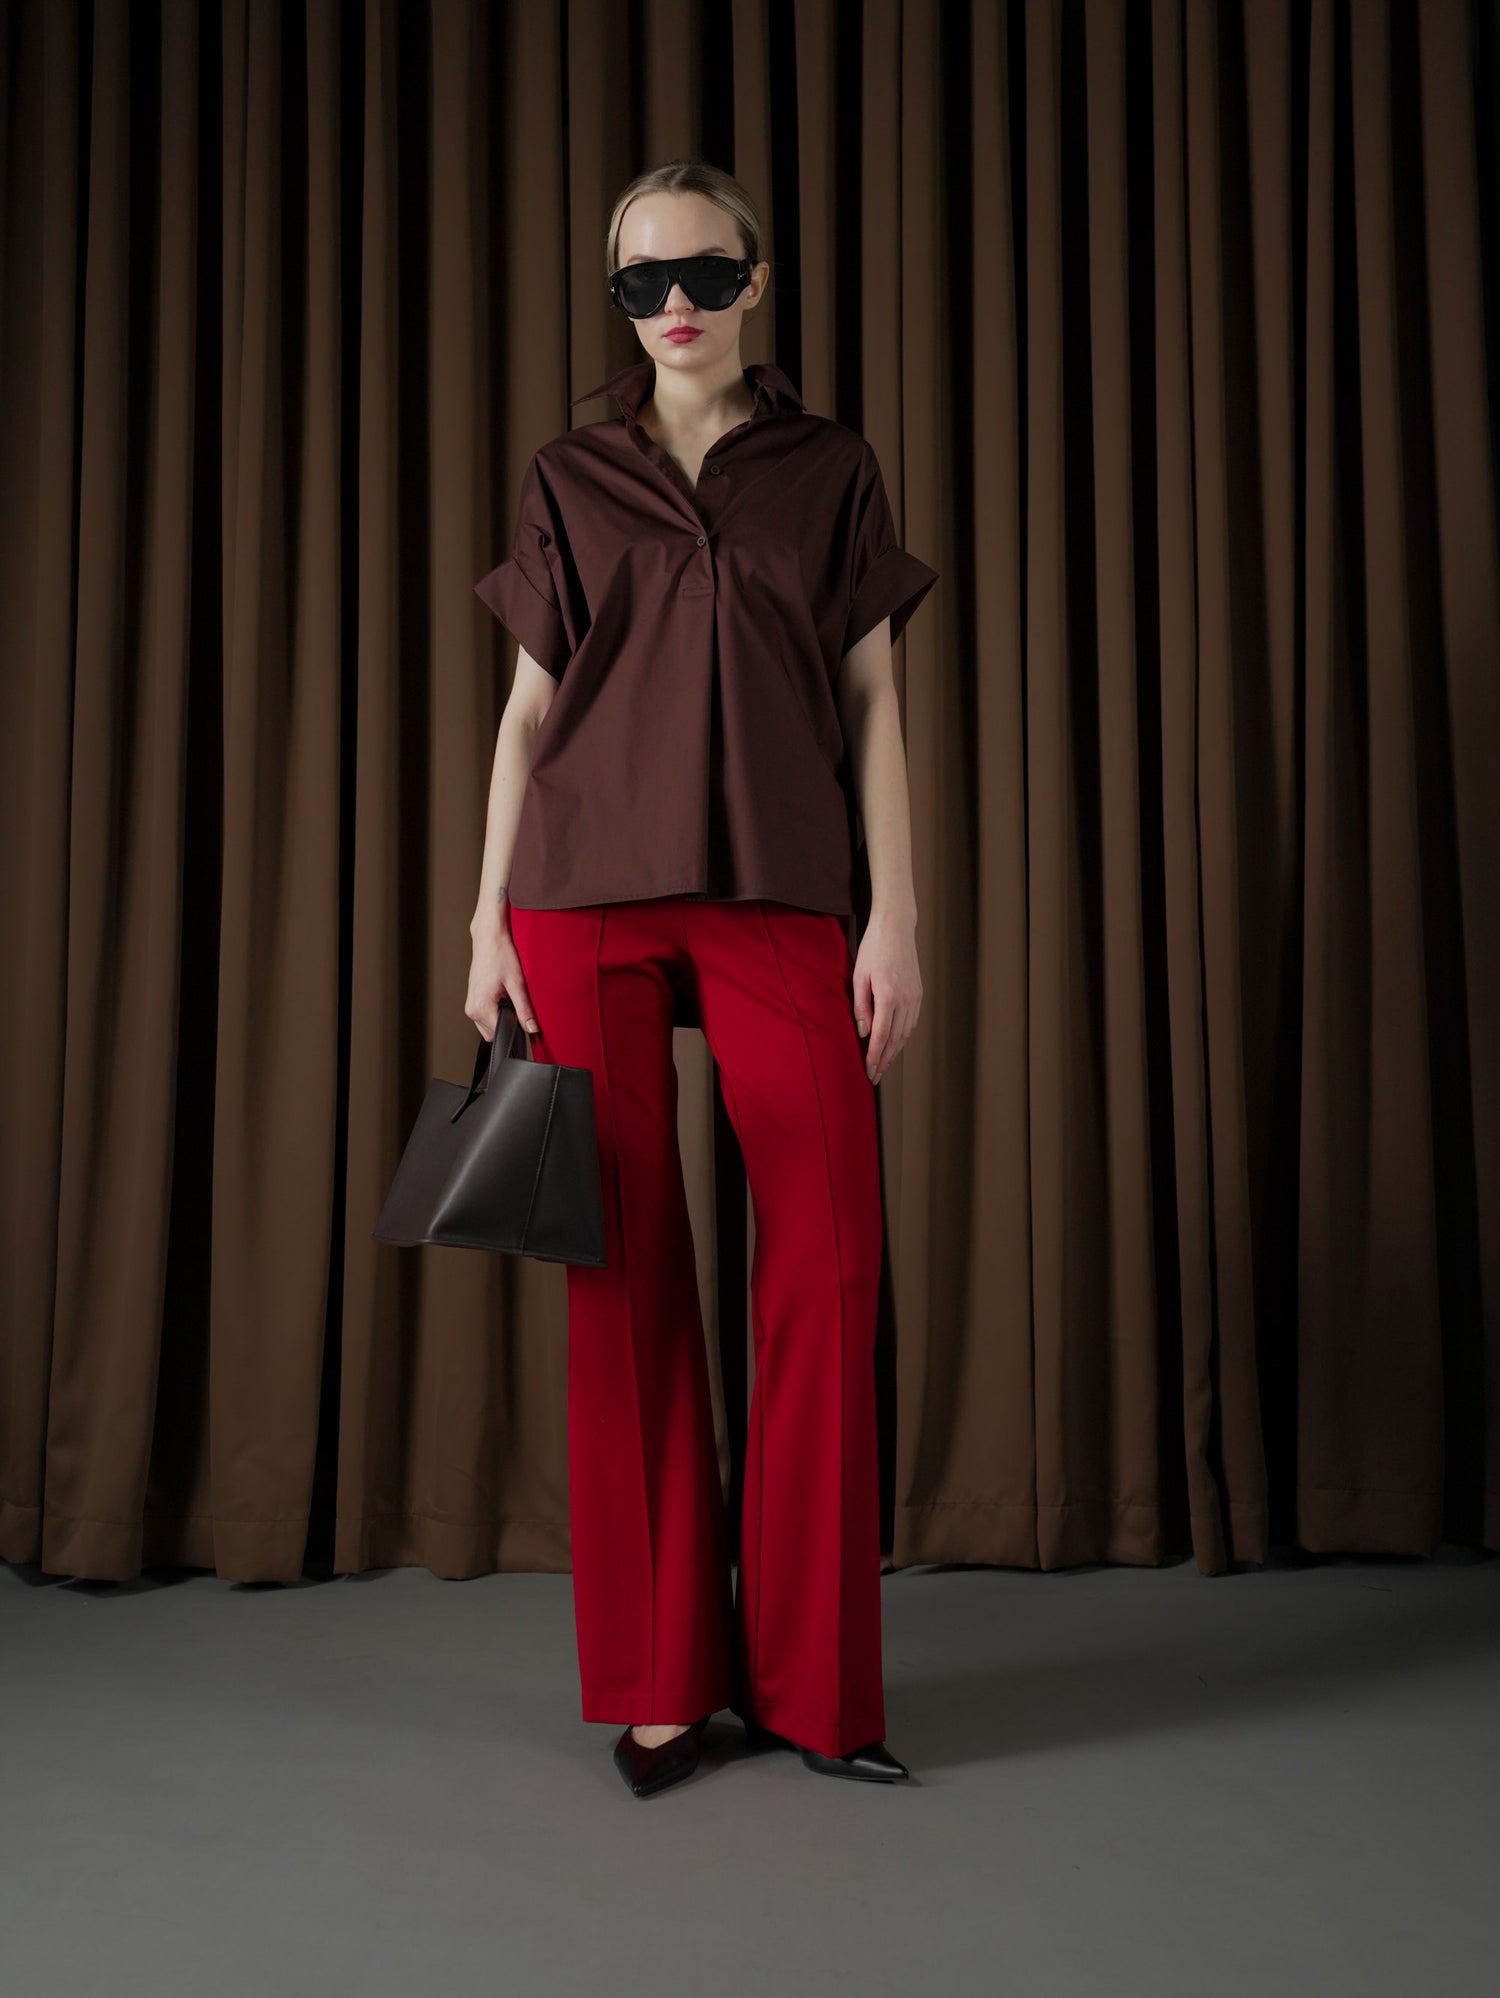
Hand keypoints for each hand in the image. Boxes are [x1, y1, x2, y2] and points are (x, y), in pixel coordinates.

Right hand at [465, 920, 539, 1041]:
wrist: (489, 938)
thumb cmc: (501, 955)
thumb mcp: (517, 984)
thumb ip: (525, 1009)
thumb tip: (533, 1029)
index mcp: (481, 1007)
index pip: (501, 1034)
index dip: (516, 1031)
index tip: (525, 1021)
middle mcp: (472, 1010)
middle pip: (495, 1034)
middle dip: (508, 1025)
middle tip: (517, 1004)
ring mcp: (470, 1006)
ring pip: (489, 1026)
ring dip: (501, 1018)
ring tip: (509, 997)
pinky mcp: (472, 1001)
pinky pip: (485, 1016)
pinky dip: (496, 1012)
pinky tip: (502, 995)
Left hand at [852, 908, 921, 1082]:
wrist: (896, 928)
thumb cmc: (873, 949)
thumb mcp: (859, 976)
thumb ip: (861, 1006)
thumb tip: (864, 1032)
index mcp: (889, 995)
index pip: (881, 1036)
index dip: (874, 1057)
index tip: (868, 1071)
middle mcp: (906, 999)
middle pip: (896, 1039)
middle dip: (884, 1061)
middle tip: (874, 1077)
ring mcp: (915, 997)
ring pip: (906, 1033)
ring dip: (895, 1052)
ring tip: (884, 1066)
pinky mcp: (919, 993)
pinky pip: (911, 1022)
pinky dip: (903, 1037)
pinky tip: (895, 1046)